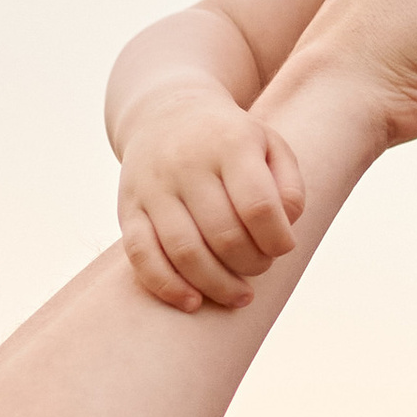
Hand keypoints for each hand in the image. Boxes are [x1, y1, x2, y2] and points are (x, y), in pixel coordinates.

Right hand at [119, 86, 309, 312]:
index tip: (283, 247)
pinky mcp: (128, 208)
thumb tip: (285, 227)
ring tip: (238, 295)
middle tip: (260, 267)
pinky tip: (192, 303)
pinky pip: (141, 255)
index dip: (277, 240)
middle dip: (251, 264)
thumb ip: (288, 186)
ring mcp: (153, 187)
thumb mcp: (269, 145)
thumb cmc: (229, 140)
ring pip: (184, 251)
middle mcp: (187, 164)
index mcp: (230, 144)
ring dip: (217, 284)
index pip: (258, 206)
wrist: (165, 113)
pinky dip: (166, 286)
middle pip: (224, 235)